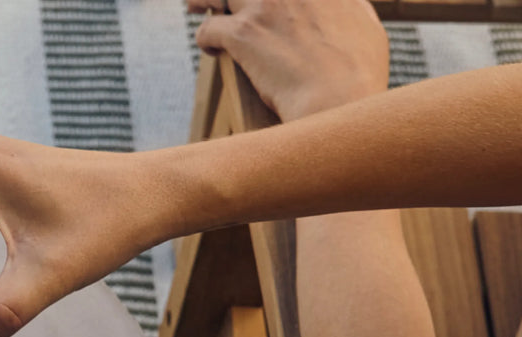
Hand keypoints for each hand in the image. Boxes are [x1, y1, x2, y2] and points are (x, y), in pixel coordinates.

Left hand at [190, 0, 388, 120]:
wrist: (337, 100)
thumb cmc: (358, 74)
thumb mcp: (367, 28)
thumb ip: (350, 8)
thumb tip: (346, 6)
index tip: (260, 2)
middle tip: (211, 0)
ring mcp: (266, 6)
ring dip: (207, 2)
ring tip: (197, 7)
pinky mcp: (244, 32)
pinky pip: (208, 28)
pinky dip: (206, 40)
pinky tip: (215, 51)